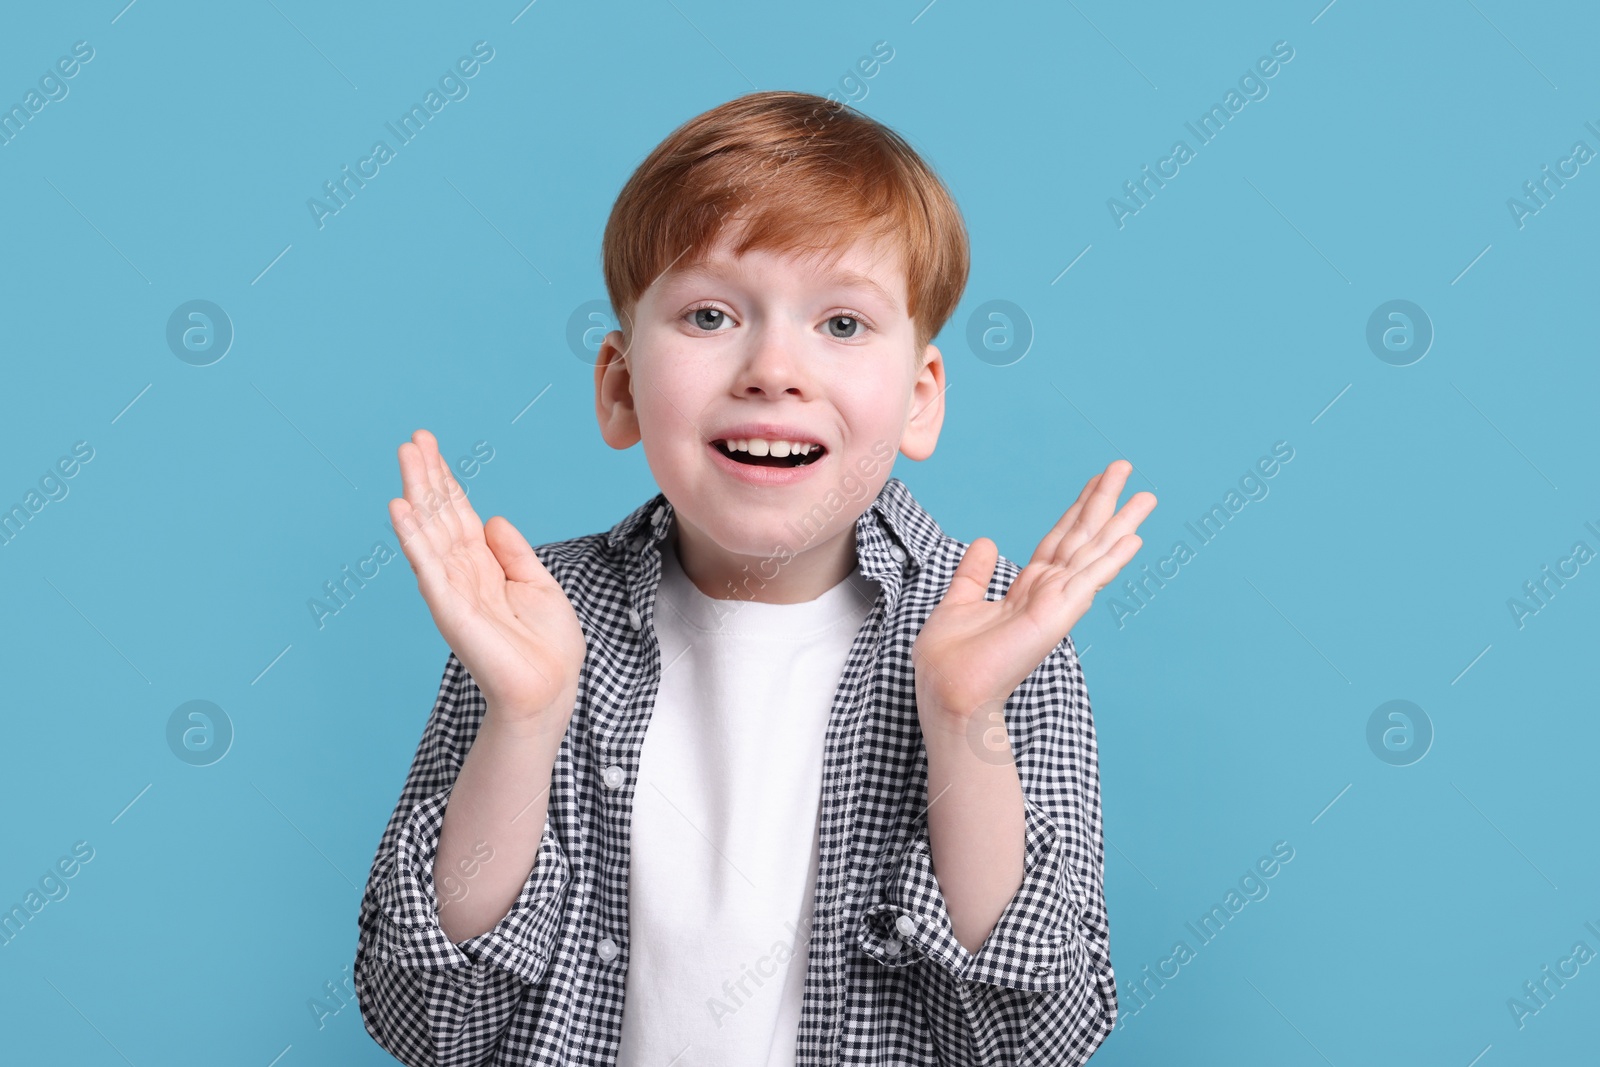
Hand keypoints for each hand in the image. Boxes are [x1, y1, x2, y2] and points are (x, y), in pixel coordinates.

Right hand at [390, 429, 585, 729]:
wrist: (550, 689)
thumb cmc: (548, 646)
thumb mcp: (538, 584)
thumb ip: (513, 552)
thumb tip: (491, 519)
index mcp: (485, 567)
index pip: (459, 515)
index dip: (446, 481)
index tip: (430, 446)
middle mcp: (463, 574)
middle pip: (440, 516)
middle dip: (427, 477)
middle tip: (412, 439)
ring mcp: (452, 590)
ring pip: (429, 532)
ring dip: (416, 495)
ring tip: (405, 458)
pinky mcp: (449, 608)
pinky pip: (427, 566)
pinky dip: (413, 537)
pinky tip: (401, 509)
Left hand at [912, 459, 1155, 726]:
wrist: (948, 695)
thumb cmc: (950, 662)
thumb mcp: (958, 604)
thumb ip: (974, 574)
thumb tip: (985, 542)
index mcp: (1027, 590)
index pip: (1059, 540)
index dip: (1077, 508)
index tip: (1097, 481)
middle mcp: (1048, 594)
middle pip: (1082, 538)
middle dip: (1105, 503)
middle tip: (1127, 468)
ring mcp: (1056, 605)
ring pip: (1093, 553)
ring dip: (1120, 523)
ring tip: (1146, 496)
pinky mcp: (1056, 616)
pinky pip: (1088, 579)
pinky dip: (1112, 558)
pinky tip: (1133, 538)